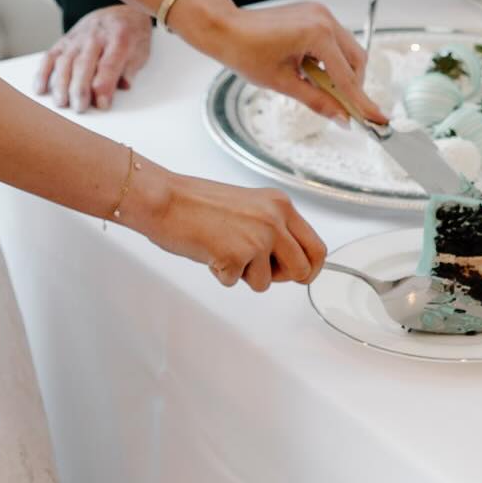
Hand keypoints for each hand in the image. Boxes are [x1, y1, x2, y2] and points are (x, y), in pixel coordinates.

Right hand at [36, 4, 151, 110]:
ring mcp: (78, 37)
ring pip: (65, 61)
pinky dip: (43, 73)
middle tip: (79, 108)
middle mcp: (96, 36)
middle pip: (83, 64)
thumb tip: (122, 87)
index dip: (104, 86)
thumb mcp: (141, 51)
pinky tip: (41, 89)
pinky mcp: (65, 40)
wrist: (122, 11)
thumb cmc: (133, 35)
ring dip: (61, 84)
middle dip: (80, 88)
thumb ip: (130, 70)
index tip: (102, 104)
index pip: (109, 64)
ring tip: (62, 103)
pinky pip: (50, 56)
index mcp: (119, 38)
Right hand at [124, 161, 326, 292]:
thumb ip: (273, 228)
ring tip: (223, 250)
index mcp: (281, 205)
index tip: (300, 275)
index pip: (316, 246)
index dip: (309, 267)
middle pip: (302, 270)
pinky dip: (220, 274)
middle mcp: (275, 220)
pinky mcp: (236, 256)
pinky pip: (235, 283)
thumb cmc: (197, 203)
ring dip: (244, 275)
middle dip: (279, 277)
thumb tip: (288, 260)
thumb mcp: (250, 207)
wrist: (165, 199)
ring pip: (267, 282)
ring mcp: (257, 238)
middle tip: (254, 267)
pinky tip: (209, 252)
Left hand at [169, 0, 387, 127]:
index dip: (361, 102)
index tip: (376, 119)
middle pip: (356, 60)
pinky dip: (330, 59)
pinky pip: (334, 40)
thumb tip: (342, 118)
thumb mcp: (283, 83)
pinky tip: (313, 70)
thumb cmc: (245, 52)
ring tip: (320, 87)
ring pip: (348, 50)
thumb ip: (318, 101)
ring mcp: (320, 13)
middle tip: (344, 108)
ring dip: (341, 72)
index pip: (347, 77)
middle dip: (352, 85)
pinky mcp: (314, 13)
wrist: (225, 28)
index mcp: (317, 34)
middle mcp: (324, 19)